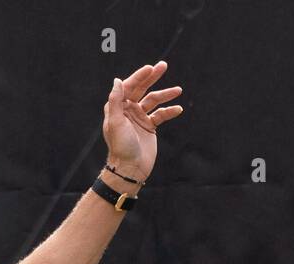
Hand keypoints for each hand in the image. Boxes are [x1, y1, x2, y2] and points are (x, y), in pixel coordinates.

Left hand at [102, 60, 183, 181]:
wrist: (130, 168)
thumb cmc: (121, 146)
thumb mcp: (116, 123)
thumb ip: (115, 101)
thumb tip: (117, 80)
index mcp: (117, 109)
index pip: (128, 87)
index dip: (139, 77)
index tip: (150, 68)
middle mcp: (127, 111)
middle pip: (141, 90)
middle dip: (152, 77)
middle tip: (163, 65)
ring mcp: (139, 119)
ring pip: (154, 101)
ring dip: (165, 94)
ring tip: (178, 90)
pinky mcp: (149, 127)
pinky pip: (161, 115)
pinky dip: (169, 111)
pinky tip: (178, 109)